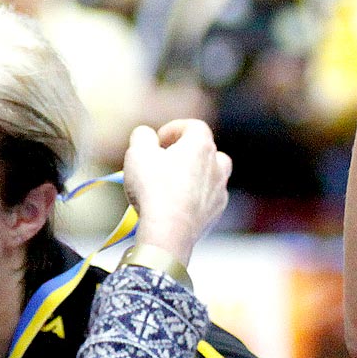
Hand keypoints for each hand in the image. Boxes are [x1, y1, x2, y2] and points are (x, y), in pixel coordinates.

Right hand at [124, 119, 230, 263]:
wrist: (169, 231)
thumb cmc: (153, 189)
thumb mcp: (137, 153)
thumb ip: (141, 136)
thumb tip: (145, 134)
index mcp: (200, 145)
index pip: (193, 126)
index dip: (173, 129)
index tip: (157, 141)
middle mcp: (216, 165)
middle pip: (205, 150)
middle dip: (186, 152)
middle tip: (165, 162)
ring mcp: (219, 190)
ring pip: (211, 175)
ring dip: (194, 175)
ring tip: (173, 184)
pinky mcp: (216, 212)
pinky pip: (208, 199)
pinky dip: (195, 198)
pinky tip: (177, 206)